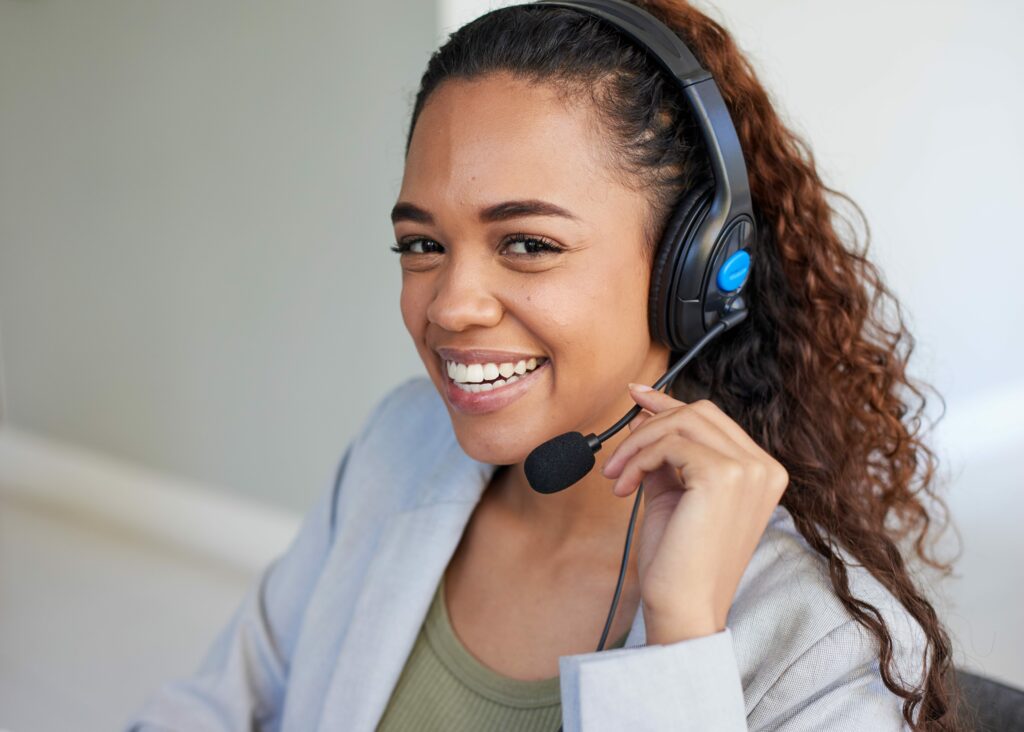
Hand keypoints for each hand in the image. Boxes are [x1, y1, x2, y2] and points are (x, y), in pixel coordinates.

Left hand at [600, 384, 788, 644]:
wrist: (683, 608)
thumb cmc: (679, 561)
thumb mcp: (673, 494)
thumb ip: (666, 455)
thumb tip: (644, 414)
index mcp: (762, 472)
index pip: (713, 420)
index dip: (670, 404)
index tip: (637, 397)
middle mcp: (764, 467)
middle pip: (699, 412)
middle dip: (650, 423)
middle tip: (616, 452)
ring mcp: (749, 470)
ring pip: (681, 424)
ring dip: (637, 445)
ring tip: (616, 477)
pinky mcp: (723, 476)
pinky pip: (669, 445)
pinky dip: (638, 459)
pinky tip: (624, 488)